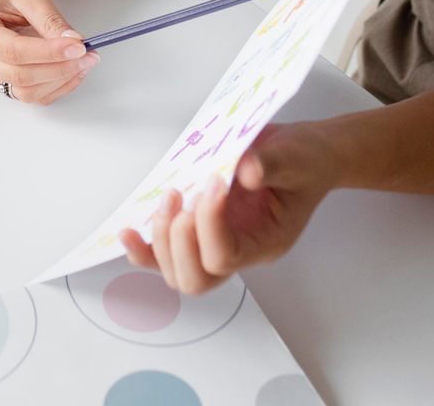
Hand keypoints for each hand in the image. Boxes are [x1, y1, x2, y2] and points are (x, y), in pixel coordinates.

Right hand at [0, 0, 97, 103]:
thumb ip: (50, 19)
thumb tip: (73, 43)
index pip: (14, 52)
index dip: (49, 53)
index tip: (78, 46)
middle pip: (20, 76)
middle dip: (59, 68)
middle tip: (88, 54)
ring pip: (27, 91)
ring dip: (59, 80)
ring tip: (84, 61)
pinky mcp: (4, 77)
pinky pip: (32, 93)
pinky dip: (56, 85)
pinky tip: (74, 69)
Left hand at [118, 120, 340, 292]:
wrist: (305, 155)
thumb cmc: (305, 159)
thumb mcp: (297, 155)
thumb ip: (271, 163)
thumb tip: (243, 170)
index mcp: (266, 242)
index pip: (225, 256)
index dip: (208, 224)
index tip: (212, 182)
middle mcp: (241, 252)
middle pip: (196, 278)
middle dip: (178, 239)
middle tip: (181, 196)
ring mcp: (218, 244)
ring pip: (176, 272)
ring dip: (161, 239)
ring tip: (169, 196)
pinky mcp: (200, 231)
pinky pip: (165, 255)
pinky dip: (144, 248)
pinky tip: (128, 231)